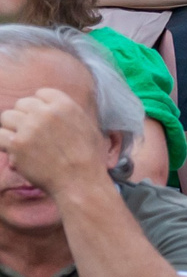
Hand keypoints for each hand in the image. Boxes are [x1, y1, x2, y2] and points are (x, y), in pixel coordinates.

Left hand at [0, 87, 114, 197]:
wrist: (81, 182)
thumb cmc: (88, 159)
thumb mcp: (88, 127)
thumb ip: (69, 114)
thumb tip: (53, 108)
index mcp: (65, 105)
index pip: (41, 93)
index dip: (41, 107)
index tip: (44, 121)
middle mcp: (46, 113)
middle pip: (22, 104)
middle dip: (25, 117)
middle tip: (32, 134)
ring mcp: (29, 128)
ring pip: (6, 117)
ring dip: (11, 128)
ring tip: (23, 142)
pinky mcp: (16, 144)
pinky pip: (0, 136)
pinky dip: (5, 144)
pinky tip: (16, 152)